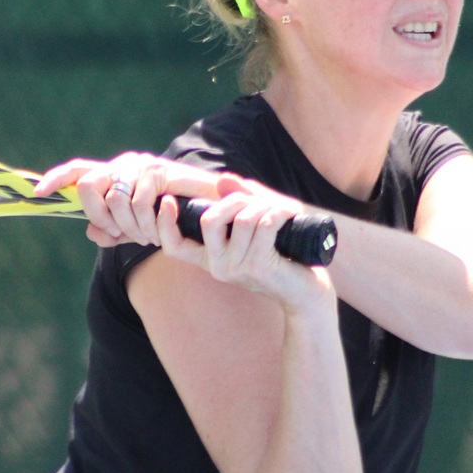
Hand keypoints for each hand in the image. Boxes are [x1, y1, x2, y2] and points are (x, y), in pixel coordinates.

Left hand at [35, 153, 222, 246]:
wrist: (209, 209)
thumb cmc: (172, 218)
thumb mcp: (137, 231)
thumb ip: (113, 232)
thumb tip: (91, 232)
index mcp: (115, 175)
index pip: (79, 171)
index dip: (56, 179)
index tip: (37, 193)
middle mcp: (124, 165)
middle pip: (88, 186)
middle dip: (100, 217)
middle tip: (122, 233)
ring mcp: (141, 166)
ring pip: (114, 200)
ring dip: (130, 227)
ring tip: (149, 234)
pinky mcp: (159, 172)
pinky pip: (138, 202)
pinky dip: (147, 222)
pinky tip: (159, 227)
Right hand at [159, 176, 333, 310]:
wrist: (307, 293)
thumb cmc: (283, 257)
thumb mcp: (257, 226)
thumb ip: (240, 202)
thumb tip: (221, 180)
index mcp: (210, 259)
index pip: (173, 246)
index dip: (164, 223)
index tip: (168, 200)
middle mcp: (217, 266)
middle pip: (209, 220)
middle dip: (234, 200)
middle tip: (259, 203)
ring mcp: (236, 268)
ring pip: (242, 218)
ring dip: (264, 206)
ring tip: (281, 212)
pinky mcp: (258, 266)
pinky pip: (263, 224)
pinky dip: (278, 212)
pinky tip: (288, 215)